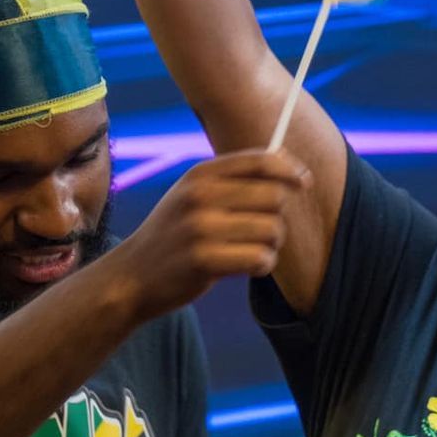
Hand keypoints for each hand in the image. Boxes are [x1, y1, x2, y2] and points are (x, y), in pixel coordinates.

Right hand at [103, 149, 309, 321]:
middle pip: (274, 196)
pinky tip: (247, 267)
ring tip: (250, 252)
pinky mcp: (203, 260)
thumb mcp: (192, 195)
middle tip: (261, 231)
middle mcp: (199, 196)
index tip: (303, 181)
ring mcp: (200, 228)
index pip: (260, 161)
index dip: (289, 169)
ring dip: (271, 246)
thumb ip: (233, 180)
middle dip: (277, 216)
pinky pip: (260, 258)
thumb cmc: (175, 234)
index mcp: (200, 175)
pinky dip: (262, 265)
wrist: (133, 276)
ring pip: (272, 230)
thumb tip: (288, 165)